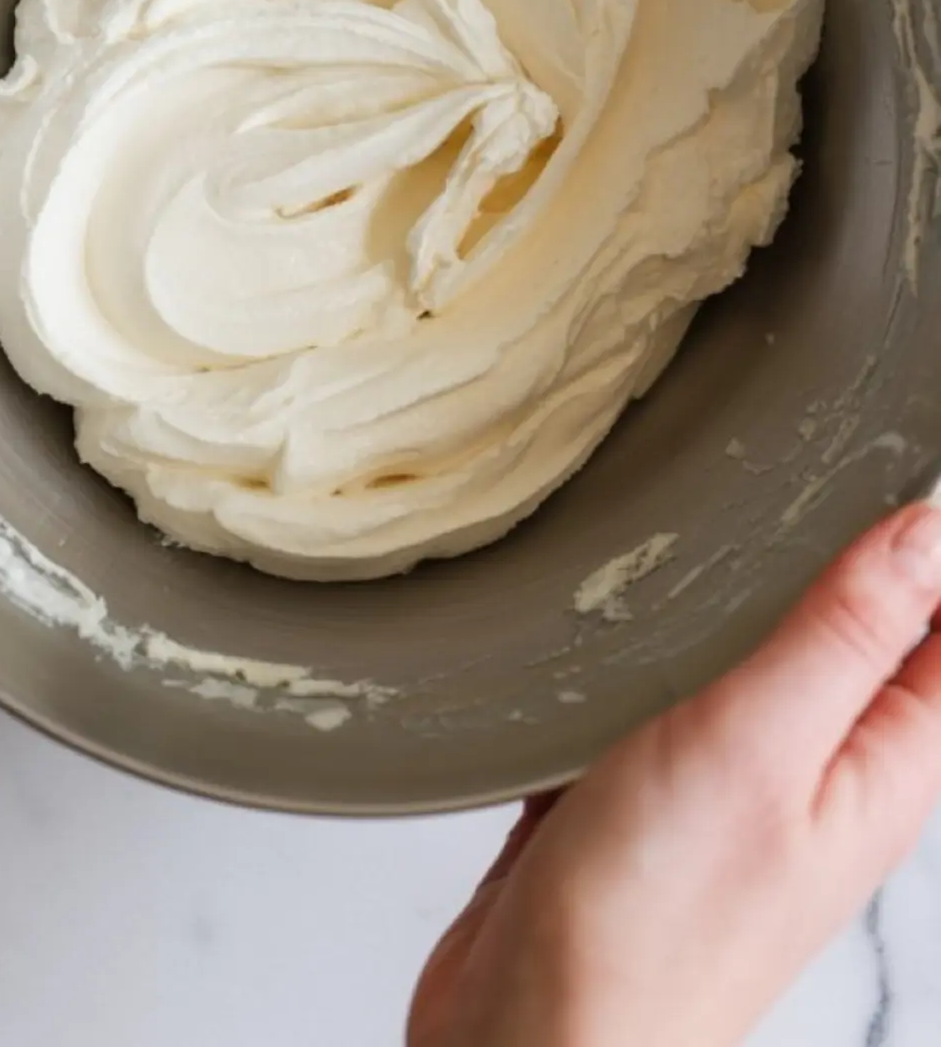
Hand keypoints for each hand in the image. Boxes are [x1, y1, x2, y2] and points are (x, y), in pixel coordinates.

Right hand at [411, 501, 940, 1046]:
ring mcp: (726, 788)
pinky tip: (627, 608)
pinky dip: (656, 647)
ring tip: (726, 504)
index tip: (900, 446)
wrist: (532, 1039)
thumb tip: (928, 530)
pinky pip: (666, 697)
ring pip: (755, 658)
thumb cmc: (655, 922)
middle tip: (823, 451)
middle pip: (862, 635)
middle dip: (847, 547)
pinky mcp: (642, 797)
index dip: (932, 544)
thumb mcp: (762, 743)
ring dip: (742, 591)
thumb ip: (844, 631)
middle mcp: (815, 773)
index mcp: (879, 763)